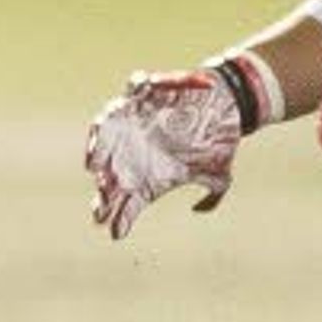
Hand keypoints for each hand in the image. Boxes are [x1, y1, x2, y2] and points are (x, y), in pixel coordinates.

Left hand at [83, 67, 253, 237]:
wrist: (228, 106)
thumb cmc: (218, 144)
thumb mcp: (219, 174)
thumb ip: (212, 194)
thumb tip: (200, 209)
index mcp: (149, 174)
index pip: (127, 201)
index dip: (119, 217)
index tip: (113, 233)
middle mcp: (134, 150)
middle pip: (108, 174)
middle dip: (103, 188)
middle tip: (103, 195)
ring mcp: (134, 121)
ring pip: (105, 134)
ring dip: (97, 148)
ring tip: (94, 163)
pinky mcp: (144, 94)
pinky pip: (132, 89)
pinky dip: (128, 96)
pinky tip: (122, 110)